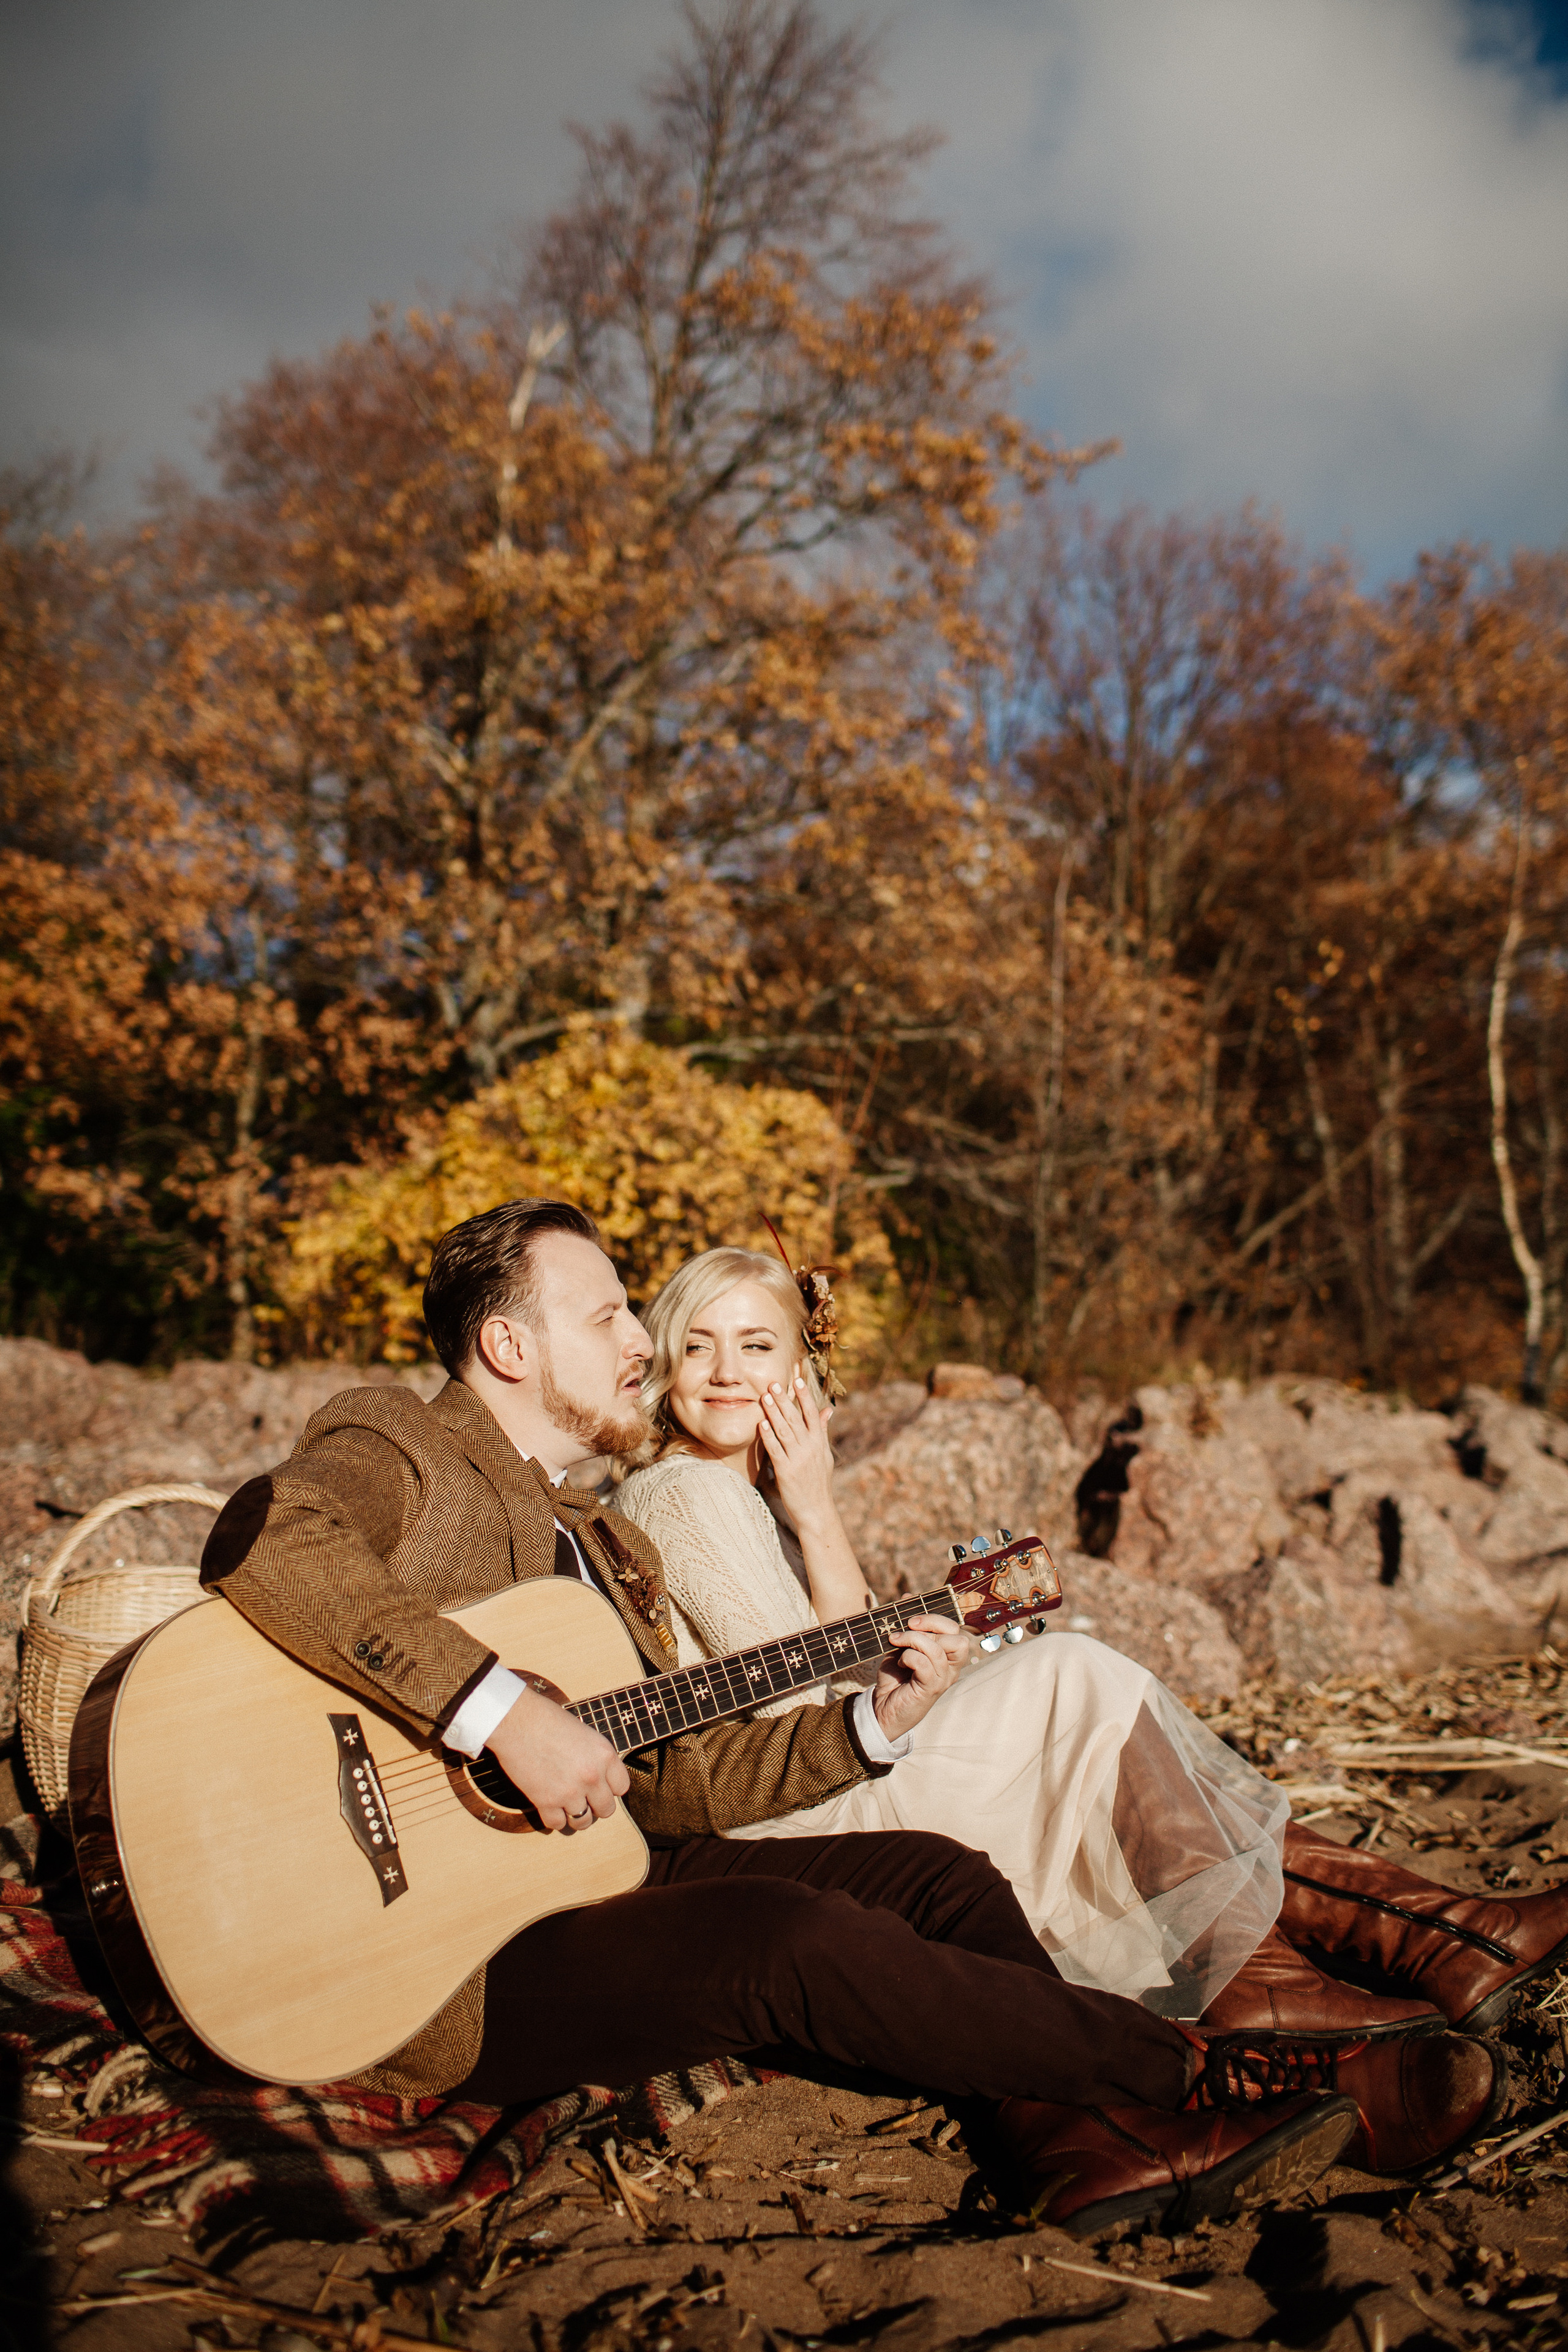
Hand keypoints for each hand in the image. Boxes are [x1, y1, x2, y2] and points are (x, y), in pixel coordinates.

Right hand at [485, 1683, 629, 1833]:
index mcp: (605, 1755)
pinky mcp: (546, 1801)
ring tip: (568, 1807)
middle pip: (606, 1810)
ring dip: (576, 1816)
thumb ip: (595, 1758)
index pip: (622, 1788)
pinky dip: (555, 1819)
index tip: (600, 1787)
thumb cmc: (547, 1720)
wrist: (518, 1721)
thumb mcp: (585, 1734)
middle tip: (584, 1799)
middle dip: (596, 1806)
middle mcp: (592, 1776)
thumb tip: (599, 1779)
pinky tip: (551, 1808)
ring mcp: (570, 1791)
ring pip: (583, 1821)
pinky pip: (558, 1824)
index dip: (610, 1788)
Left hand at [757, 1363, 837, 1529]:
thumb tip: (828, 1410)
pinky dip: (769, 1436)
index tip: (797, 1380)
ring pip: (785, 1431)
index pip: (812, 1414)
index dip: (804, 1396)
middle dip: (784, 1400)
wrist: (817, 1511)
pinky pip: (776, 1450)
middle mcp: (810, 1448)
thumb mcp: (825, 1455)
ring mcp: (798, 1459)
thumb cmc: (819, 1483)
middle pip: (796, 1419)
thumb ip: (823, 1432)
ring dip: (774, 1413)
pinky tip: (761, 1423)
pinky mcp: (786, 1472)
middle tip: (773, 1383)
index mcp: (819, 1443)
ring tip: (764, 1397)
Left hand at [871, 1615, 968, 1741]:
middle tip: (907, 1628)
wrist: (881, 1707)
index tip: (911, 1618)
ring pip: (938, 1649)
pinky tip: (899, 1662)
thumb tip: (909, 1596)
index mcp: (947, 1654)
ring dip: (913, 1640)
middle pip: (957, 1638)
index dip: (935, 1618)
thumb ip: (907, 1623)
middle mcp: (951, 1667)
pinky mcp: (931, 1689)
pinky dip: (908, 1657)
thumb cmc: (894, 1676)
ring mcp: (943, 1679)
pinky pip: (925, 1664)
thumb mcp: (900, 1645)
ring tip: (896, 1643)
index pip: (955, 1628)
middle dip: (930, 1626)